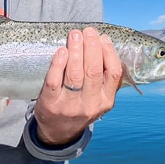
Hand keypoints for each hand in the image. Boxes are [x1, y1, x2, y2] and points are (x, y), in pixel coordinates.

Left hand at [33, 27, 123, 146]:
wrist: (59, 132)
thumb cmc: (80, 106)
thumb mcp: (98, 98)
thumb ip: (104, 77)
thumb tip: (103, 42)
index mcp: (106, 100)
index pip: (113, 73)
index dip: (109, 52)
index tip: (102, 37)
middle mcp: (90, 104)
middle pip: (93, 71)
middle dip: (91, 47)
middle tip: (87, 31)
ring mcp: (69, 105)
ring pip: (75, 74)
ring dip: (76, 51)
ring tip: (75, 35)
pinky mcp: (50, 104)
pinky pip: (54, 81)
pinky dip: (58, 64)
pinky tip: (62, 51)